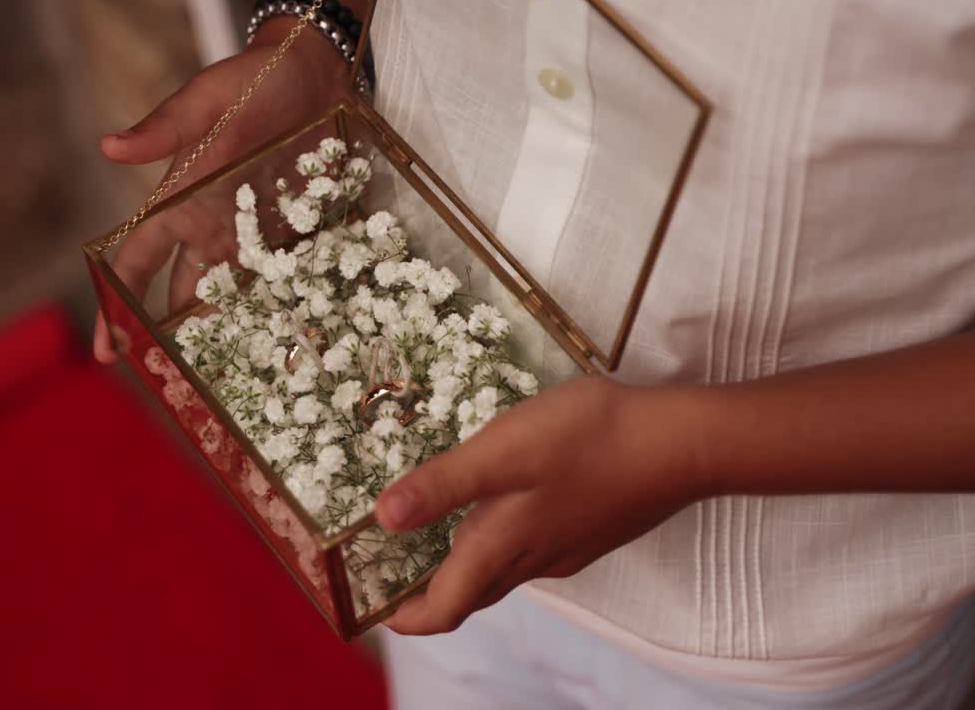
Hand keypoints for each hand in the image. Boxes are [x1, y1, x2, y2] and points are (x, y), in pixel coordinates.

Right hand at [93, 20, 348, 362]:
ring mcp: (255, 235)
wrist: (312, 74)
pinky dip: (285, 311)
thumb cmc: (250, 82)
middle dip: (170, 338)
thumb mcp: (205, 102)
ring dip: (228, 335)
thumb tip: (108, 147)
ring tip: (228, 383)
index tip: (108, 351)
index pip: (137, 262)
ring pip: (233, 297)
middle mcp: (212, 227)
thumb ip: (163, 129)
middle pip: (182, 293)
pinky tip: (290, 346)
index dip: (116, 304)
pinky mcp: (295, 234)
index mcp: (180, 202)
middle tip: (167, 386)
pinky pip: (286, 281)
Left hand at [374, 376, 708, 634]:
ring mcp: (566, 547)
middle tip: (393, 572)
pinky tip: (501, 505)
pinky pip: (534, 549)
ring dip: (465, 565)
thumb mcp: (502, 452)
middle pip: (471, 594)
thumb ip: (442, 486)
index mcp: (502, 547)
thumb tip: (383, 519)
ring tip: (436, 534)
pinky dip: (502, 541)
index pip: (445, 608)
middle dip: (430, 593)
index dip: (407, 617)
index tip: (376, 608)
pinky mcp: (589, 528)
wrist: (682, 444)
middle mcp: (532, 560)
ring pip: (503, 571)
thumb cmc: (590, 440)